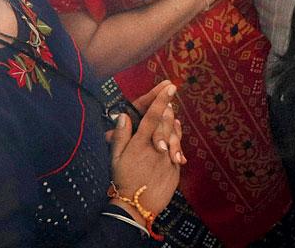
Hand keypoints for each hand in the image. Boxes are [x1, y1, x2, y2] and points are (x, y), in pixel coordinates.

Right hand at [109, 82, 181, 215]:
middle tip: (170, 97)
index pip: (152, 117)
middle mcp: (156, 149)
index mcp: (140, 144)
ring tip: (172, 115)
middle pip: (166, 122)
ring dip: (173, 123)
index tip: (170, 87)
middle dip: (168, 108)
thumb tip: (123, 115)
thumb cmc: (122, 181)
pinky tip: (175, 136)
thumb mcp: (115, 159)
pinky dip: (177, 140)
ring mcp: (167, 159)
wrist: (136, 207)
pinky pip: (178, 150)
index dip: (161, 100)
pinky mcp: (175, 169)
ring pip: (174, 135)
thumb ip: (120, 136)